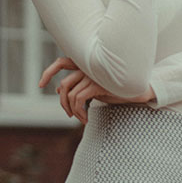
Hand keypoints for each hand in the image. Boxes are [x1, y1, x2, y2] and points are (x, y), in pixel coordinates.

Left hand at [40, 56, 155, 124]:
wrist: (140, 89)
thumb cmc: (119, 88)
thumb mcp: (96, 87)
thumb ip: (80, 86)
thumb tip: (60, 90)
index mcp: (86, 64)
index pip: (61, 62)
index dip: (48, 72)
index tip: (41, 85)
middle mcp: (87, 66)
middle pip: (63, 83)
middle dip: (61, 101)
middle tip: (68, 114)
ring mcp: (92, 74)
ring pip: (69, 94)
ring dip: (72, 110)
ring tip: (82, 118)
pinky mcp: (97, 83)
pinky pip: (78, 99)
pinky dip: (79, 112)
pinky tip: (86, 119)